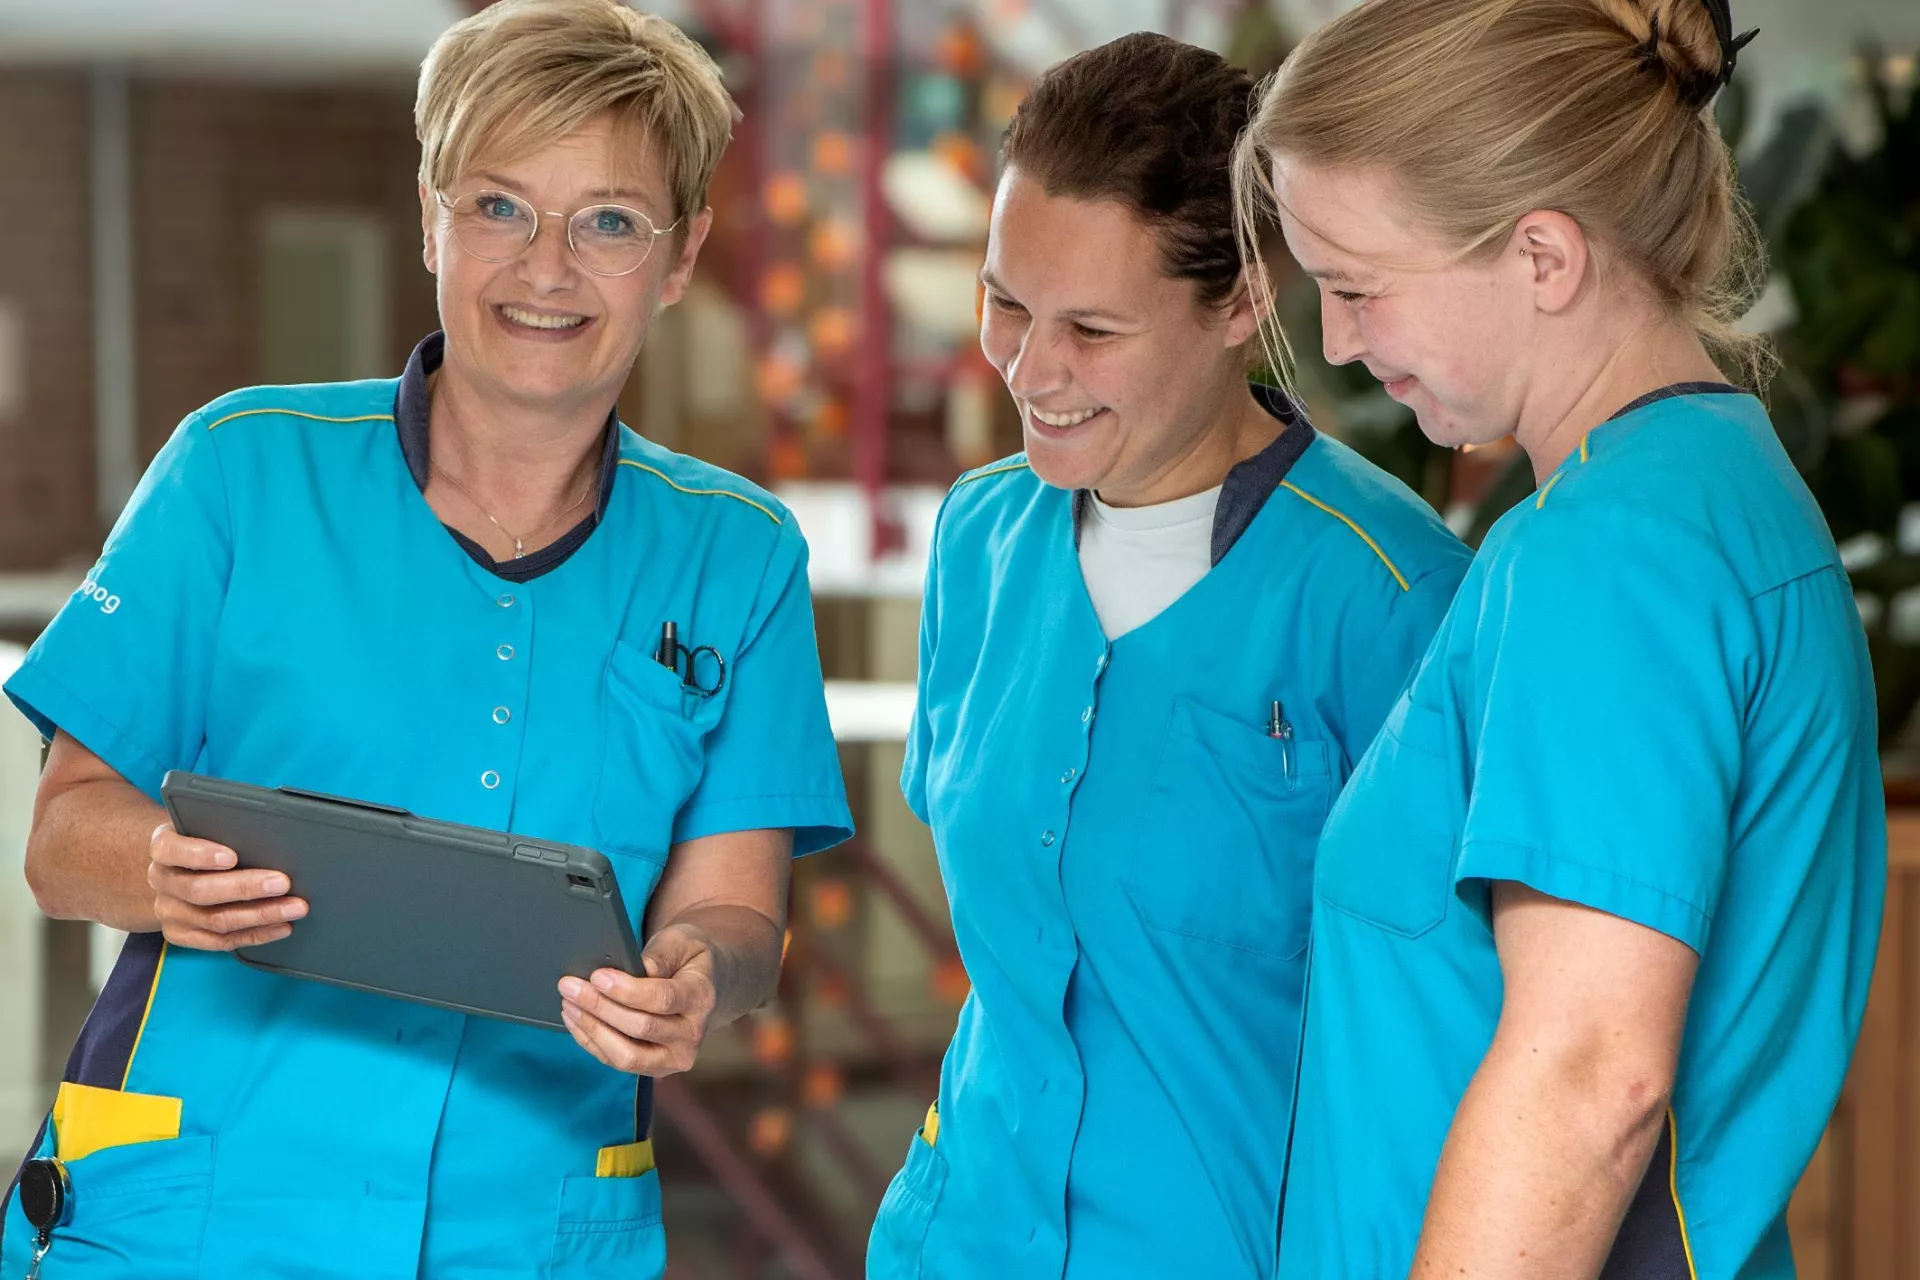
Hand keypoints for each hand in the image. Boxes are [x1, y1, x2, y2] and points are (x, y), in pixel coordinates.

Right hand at [147, 822, 307, 949]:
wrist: (177, 871)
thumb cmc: (204, 843)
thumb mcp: (207, 828)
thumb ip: (227, 829)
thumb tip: (273, 834)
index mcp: (163, 848)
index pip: (170, 850)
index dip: (200, 854)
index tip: (232, 856)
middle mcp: (162, 881)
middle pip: (199, 890)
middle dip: (245, 887)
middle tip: (282, 882)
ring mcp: (169, 911)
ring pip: (214, 920)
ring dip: (260, 915)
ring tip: (293, 907)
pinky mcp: (181, 935)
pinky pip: (220, 941)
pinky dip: (255, 935)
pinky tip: (281, 926)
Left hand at [559, 922, 718, 1075]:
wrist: (704, 987)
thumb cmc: (688, 959)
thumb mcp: (682, 941)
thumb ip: (662, 953)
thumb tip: (638, 970)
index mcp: (701, 998)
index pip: (663, 999)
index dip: (627, 990)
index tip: (597, 976)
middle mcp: (692, 1034)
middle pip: (640, 1027)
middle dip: (600, 1006)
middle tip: (569, 986)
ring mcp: (673, 1057)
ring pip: (626, 1055)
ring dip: (592, 1029)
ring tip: (568, 1004)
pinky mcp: (654, 1068)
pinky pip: (616, 1061)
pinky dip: (591, 1041)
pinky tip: (575, 1019)